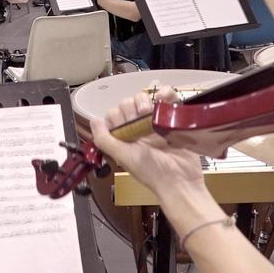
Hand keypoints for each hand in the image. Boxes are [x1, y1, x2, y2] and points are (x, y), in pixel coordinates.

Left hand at [90, 86, 205, 197]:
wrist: (180, 178)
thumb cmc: (152, 172)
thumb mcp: (123, 157)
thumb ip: (105, 140)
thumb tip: (94, 121)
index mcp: (124, 137)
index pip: (114, 115)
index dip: (117, 116)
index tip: (124, 124)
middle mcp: (138, 128)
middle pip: (128, 104)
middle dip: (131, 107)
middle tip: (140, 118)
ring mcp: (155, 122)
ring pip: (144, 98)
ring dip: (145, 100)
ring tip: (150, 112)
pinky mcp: (172, 117)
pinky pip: (167, 98)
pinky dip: (165, 94)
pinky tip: (164, 100)